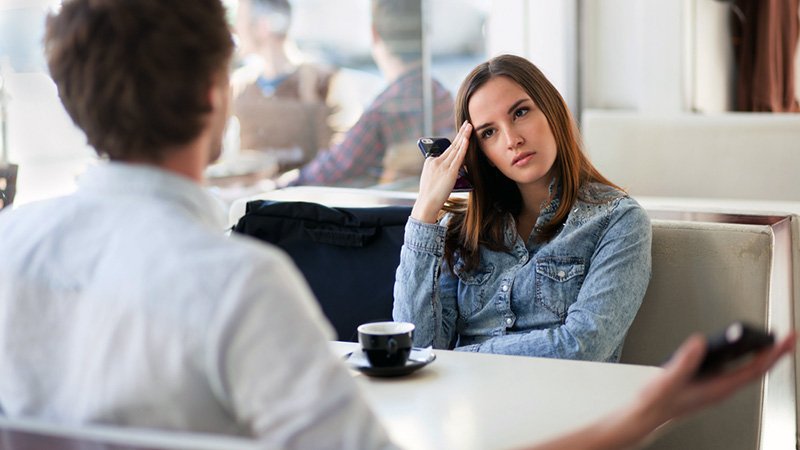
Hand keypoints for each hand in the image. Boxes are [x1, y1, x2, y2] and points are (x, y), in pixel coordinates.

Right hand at [411, 121, 472, 222]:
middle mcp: (436, 161)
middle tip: (467, 124)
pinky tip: (467, 139)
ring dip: (464, 136)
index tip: (463, 135)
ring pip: (456, 148)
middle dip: (460, 133)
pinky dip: (463, 147)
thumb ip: (441, 170)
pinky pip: (458, 157)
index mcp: (430, 161)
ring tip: (469, 127)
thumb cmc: (430, 194)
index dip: (456, 143)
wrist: (427, 203)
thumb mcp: (432, 178)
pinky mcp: (450, 172)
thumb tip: (452, 168)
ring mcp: (443, 166)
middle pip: (451, 145)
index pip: (446, 151)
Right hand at [636, 331, 795, 426]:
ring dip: (759, 356)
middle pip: (754, 369)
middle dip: (772, 353)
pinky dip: (743, 359)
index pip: (754, 370)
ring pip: (745, 371)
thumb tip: (700, 343)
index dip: (772, 354)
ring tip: (769, 342)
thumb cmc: (657, 404)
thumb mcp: (668, 381)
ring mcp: (714, 388)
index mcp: (717, 389)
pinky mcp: (706, 385)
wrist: (645, 418)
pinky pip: (733, 371)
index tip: (786, 341)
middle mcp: (720, 389)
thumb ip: (685, 361)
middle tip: (786, 338)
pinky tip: (740, 352)